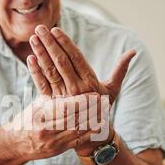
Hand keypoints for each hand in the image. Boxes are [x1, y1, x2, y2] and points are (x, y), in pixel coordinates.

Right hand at [3, 93, 104, 160]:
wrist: (16, 143)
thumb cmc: (28, 118)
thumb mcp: (37, 104)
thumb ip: (50, 92)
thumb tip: (62, 72)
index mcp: (40, 115)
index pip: (64, 107)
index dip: (81, 101)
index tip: (94, 94)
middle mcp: (46, 129)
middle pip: (73, 119)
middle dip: (91, 110)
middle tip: (105, 101)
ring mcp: (52, 142)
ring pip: (77, 130)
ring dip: (93, 120)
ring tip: (105, 111)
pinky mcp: (57, 150)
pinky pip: (77, 141)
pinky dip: (90, 133)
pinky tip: (99, 125)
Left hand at [26, 25, 135, 154]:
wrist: (91, 136)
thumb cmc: (103, 108)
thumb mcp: (113, 90)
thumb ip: (120, 69)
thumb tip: (134, 51)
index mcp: (90, 83)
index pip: (76, 59)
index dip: (65, 44)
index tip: (56, 30)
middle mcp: (76, 89)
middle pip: (60, 63)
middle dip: (50, 44)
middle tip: (40, 28)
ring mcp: (63, 97)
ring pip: (50, 72)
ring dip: (41, 54)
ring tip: (33, 38)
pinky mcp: (53, 104)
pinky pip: (42, 86)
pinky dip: (36, 72)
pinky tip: (30, 59)